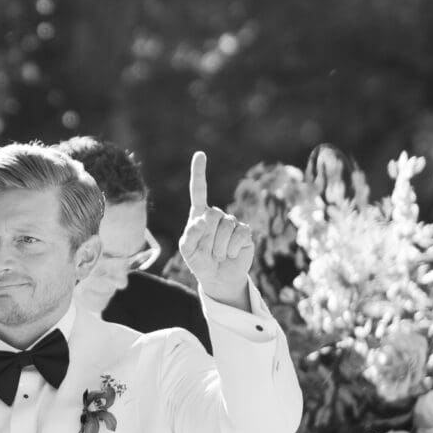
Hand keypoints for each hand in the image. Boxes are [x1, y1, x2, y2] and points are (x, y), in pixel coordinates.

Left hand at [177, 152, 256, 310]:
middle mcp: (217, 215)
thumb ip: (189, 235)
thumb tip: (203, 220)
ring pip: (226, 226)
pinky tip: (231, 254)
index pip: (199, 190)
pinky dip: (233, 248)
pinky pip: (240, 234)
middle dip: (208, 237)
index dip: (199, 173)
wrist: (218, 277)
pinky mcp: (245, 232)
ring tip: (218, 255)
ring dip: (219, 247)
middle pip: (213, 215)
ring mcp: (232, 222)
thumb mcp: (187, 250)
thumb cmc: (199, 261)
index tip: (200, 154)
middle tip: (208, 251)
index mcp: (199, 214)